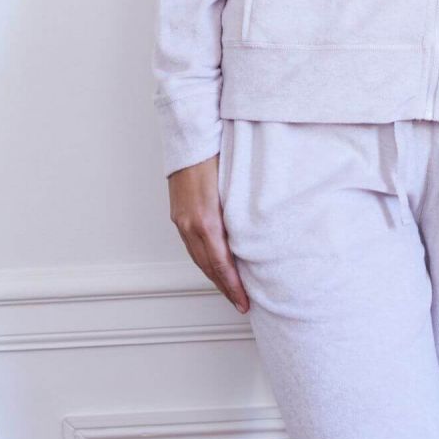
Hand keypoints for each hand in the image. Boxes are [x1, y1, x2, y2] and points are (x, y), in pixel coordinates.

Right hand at [168, 154, 249, 313]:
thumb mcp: (235, 184)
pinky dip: (205, 258)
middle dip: (225, 287)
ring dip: (214, 275)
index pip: (220, 263)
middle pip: (208, 266)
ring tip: (232, 288)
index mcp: (206, 219)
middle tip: (242, 303)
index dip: (233, 285)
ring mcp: (181, 219)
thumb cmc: (217, 153)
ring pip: (198, 257)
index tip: (245, 301)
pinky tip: (216, 262)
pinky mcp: (178, 214)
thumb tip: (260, 235)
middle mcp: (190, 224)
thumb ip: (243, 212)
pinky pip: (191, 244)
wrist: (189, 135)